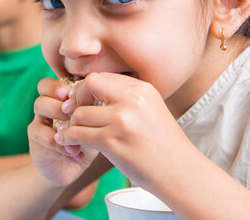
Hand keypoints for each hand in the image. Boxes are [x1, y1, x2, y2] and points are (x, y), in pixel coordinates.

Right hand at [27, 77, 98, 188]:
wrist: (72, 167)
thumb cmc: (86, 137)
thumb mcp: (91, 121)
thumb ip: (92, 108)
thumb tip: (102, 97)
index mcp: (54, 101)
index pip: (45, 85)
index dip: (54, 88)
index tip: (70, 95)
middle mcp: (43, 113)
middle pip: (40, 102)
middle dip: (58, 109)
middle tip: (74, 118)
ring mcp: (38, 130)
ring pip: (37, 126)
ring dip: (60, 131)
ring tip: (78, 142)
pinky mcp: (37, 149)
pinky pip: (45, 146)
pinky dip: (63, 151)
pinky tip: (78, 156)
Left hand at [54, 72, 188, 188]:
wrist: (181, 172)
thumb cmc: (164, 145)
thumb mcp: (151, 110)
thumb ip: (127, 99)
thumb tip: (94, 92)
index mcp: (142, 89)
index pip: (104, 77)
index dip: (88, 88)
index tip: (82, 101)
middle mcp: (132, 100)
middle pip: (89, 83)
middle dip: (76, 97)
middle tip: (72, 112)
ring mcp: (122, 120)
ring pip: (79, 113)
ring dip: (71, 124)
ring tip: (70, 133)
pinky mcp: (112, 142)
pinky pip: (77, 134)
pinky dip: (68, 138)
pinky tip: (69, 143)